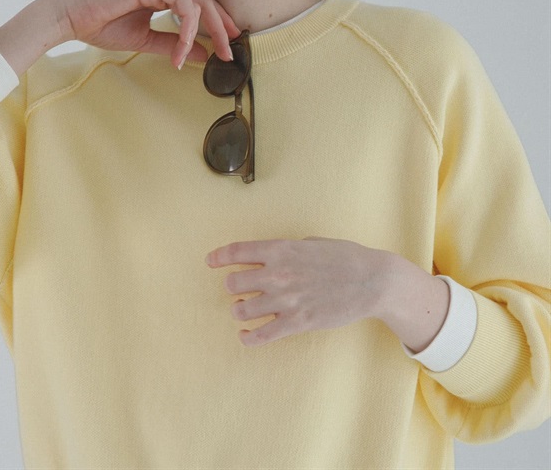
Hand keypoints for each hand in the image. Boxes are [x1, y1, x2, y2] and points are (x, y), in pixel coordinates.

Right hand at [50, 0, 239, 68]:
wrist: (73, 18)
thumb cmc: (102, 26)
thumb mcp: (146, 41)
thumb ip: (174, 45)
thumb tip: (204, 54)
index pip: (200, 5)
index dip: (218, 23)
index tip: (230, 44)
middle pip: (205, 1)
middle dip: (222, 26)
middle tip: (230, 51)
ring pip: (198, 1)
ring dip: (210, 29)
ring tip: (213, 52)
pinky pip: (183, 4)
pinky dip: (188, 27)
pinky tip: (184, 46)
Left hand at [205, 237, 389, 346]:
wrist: (372, 280)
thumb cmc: (344, 256)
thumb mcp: (311, 243)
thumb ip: (287, 250)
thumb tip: (270, 257)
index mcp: (281, 250)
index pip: (237, 251)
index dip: (219, 256)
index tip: (210, 261)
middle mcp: (278, 274)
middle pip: (233, 283)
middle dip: (233, 286)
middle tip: (240, 289)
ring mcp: (286, 300)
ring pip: (241, 310)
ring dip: (240, 310)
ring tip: (245, 310)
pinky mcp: (296, 323)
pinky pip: (260, 335)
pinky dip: (248, 338)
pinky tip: (246, 336)